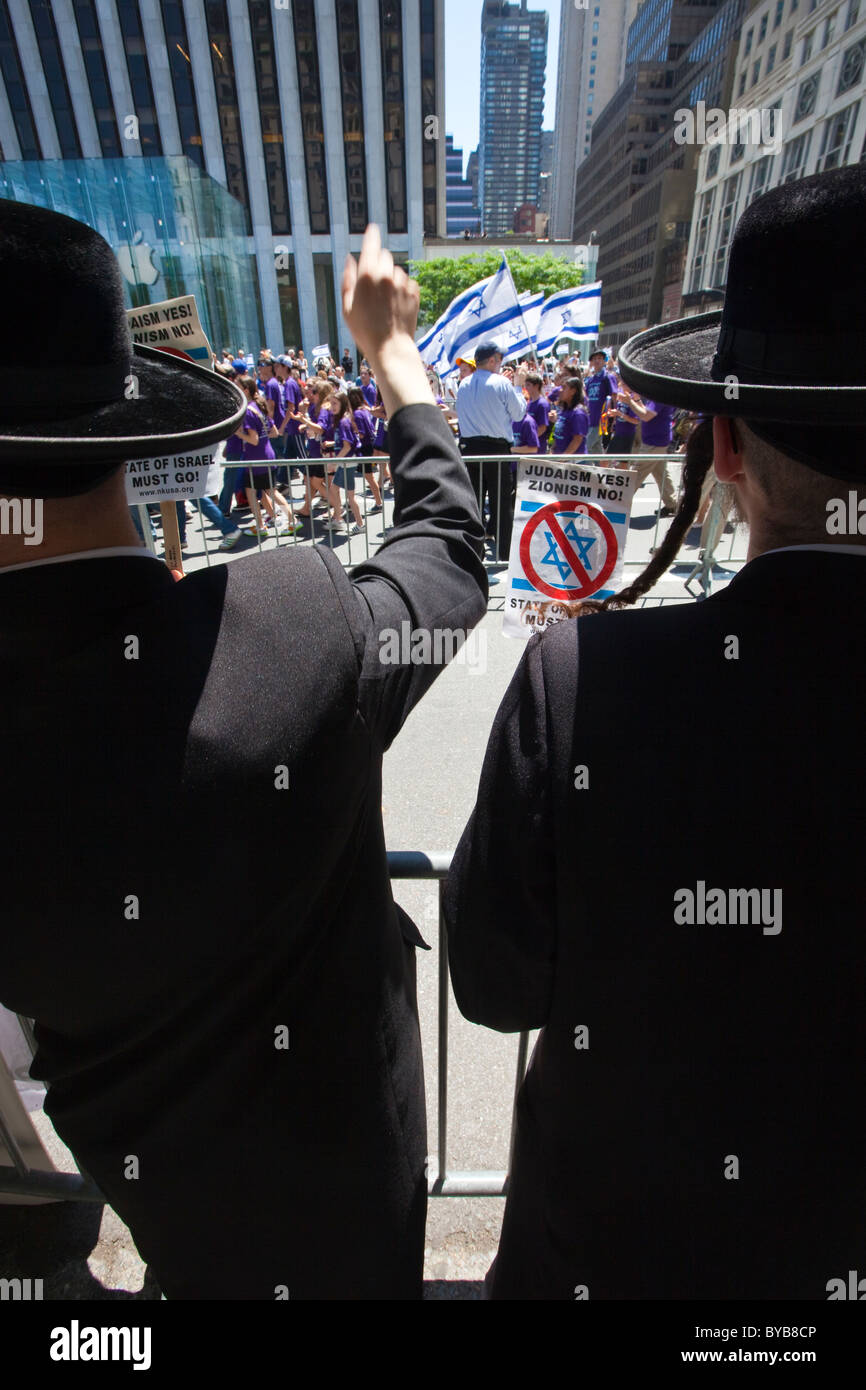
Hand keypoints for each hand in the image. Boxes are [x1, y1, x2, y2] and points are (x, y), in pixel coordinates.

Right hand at [341, 225, 433, 417]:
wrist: (391, 349)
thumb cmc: (365, 331)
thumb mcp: (347, 307)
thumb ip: (347, 280)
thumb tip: (350, 260)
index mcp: (367, 275)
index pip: (371, 244)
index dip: (371, 235)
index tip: (372, 229)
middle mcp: (386, 274)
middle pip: (384, 256)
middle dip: (379, 264)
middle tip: (374, 285)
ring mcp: (402, 283)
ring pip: (396, 270)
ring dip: (391, 280)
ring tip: (385, 303)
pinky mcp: (414, 292)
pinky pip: (407, 283)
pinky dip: (402, 290)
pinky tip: (396, 307)